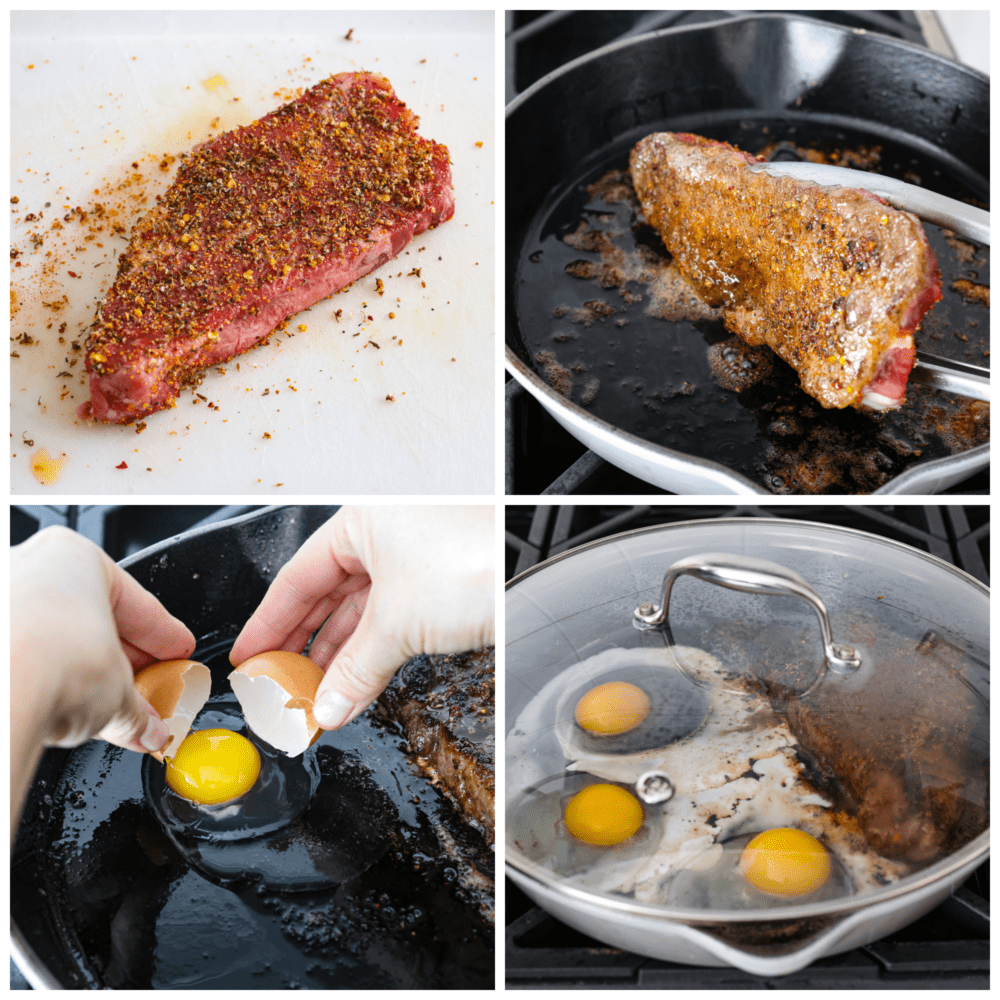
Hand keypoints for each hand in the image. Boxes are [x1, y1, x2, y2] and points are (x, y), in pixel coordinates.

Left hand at [11, 526, 195, 832]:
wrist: (0, 695)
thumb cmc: (49, 664)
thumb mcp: (120, 692)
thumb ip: (138, 708)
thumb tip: (146, 727)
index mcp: (73, 558)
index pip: (137, 605)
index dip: (166, 638)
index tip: (178, 656)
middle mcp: (27, 569)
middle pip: (92, 621)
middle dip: (123, 661)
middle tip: (148, 690)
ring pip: (53, 640)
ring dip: (83, 675)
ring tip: (107, 710)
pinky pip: (23, 658)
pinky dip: (45, 683)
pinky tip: (62, 710)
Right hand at [230, 505, 493, 728]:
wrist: (534, 565)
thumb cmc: (475, 559)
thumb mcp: (398, 622)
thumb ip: (356, 669)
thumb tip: (326, 702)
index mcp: (362, 522)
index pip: (298, 578)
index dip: (270, 622)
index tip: (250, 656)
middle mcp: (387, 534)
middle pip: (328, 597)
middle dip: (305, 647)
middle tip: (278, 686)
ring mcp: (415, 559)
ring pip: (363, 614)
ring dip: (340, 659)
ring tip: (316, 697)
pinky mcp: (443, 584)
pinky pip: (394, 622)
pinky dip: (375, 656)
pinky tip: (357, 686)